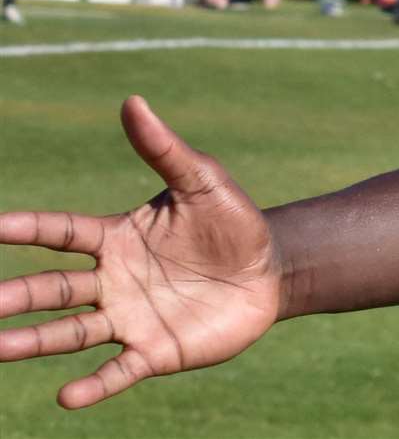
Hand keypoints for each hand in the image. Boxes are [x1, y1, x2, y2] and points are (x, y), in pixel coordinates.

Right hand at [0, 97, 281, 407]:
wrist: (272, 271)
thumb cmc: (233, 223)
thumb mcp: (204, 182)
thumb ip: (165, 149)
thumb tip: (133, 101)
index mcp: (116, 237)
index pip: (61, 232)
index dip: (27, 229)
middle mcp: (111, 281)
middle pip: (54, 287)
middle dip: (17, 296)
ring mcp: (129, 318)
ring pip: (71, 332)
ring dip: (33, 341)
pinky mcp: (154, 351)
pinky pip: (117, 371)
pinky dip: (94, 385)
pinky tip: (67, 398)